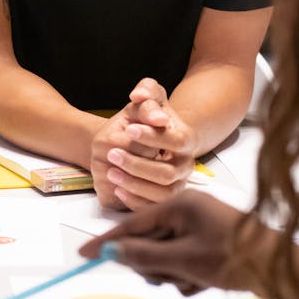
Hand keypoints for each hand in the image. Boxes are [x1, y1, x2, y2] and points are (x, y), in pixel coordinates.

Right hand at [79, 189, 257, 294]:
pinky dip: (188, 277)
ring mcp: (199, 226)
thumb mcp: (184, 260)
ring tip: (195, 280)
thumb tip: (113, 252)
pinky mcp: (208, 243)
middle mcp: (187, 210)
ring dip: (173, 274)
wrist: (280, 269)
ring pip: (165, 257)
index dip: (107, 241)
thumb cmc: (233, 258)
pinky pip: (182, 263)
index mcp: (180, 204)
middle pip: (148, 242)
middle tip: (172, 276)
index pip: (133, 224)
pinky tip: (205, 283)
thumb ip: (145, 257)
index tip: (81, 255)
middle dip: (155, 265)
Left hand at [91, 78, 196, 209]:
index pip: (176, 140)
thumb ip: (147, 90)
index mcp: (187, 139)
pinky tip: (117, 188)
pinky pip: (152, 208)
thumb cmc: (149, 117)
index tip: (128, 129)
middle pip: (167, 172)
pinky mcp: (165, 201)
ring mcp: (178, 185)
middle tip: (111, 154)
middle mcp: (186, 165)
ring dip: (134, 185)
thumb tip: (139, 96)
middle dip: (137, 164)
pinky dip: (134, 200)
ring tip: (111, 173)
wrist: (149, 139)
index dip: (152, 136)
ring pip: (162, 194)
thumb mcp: (150, 98)